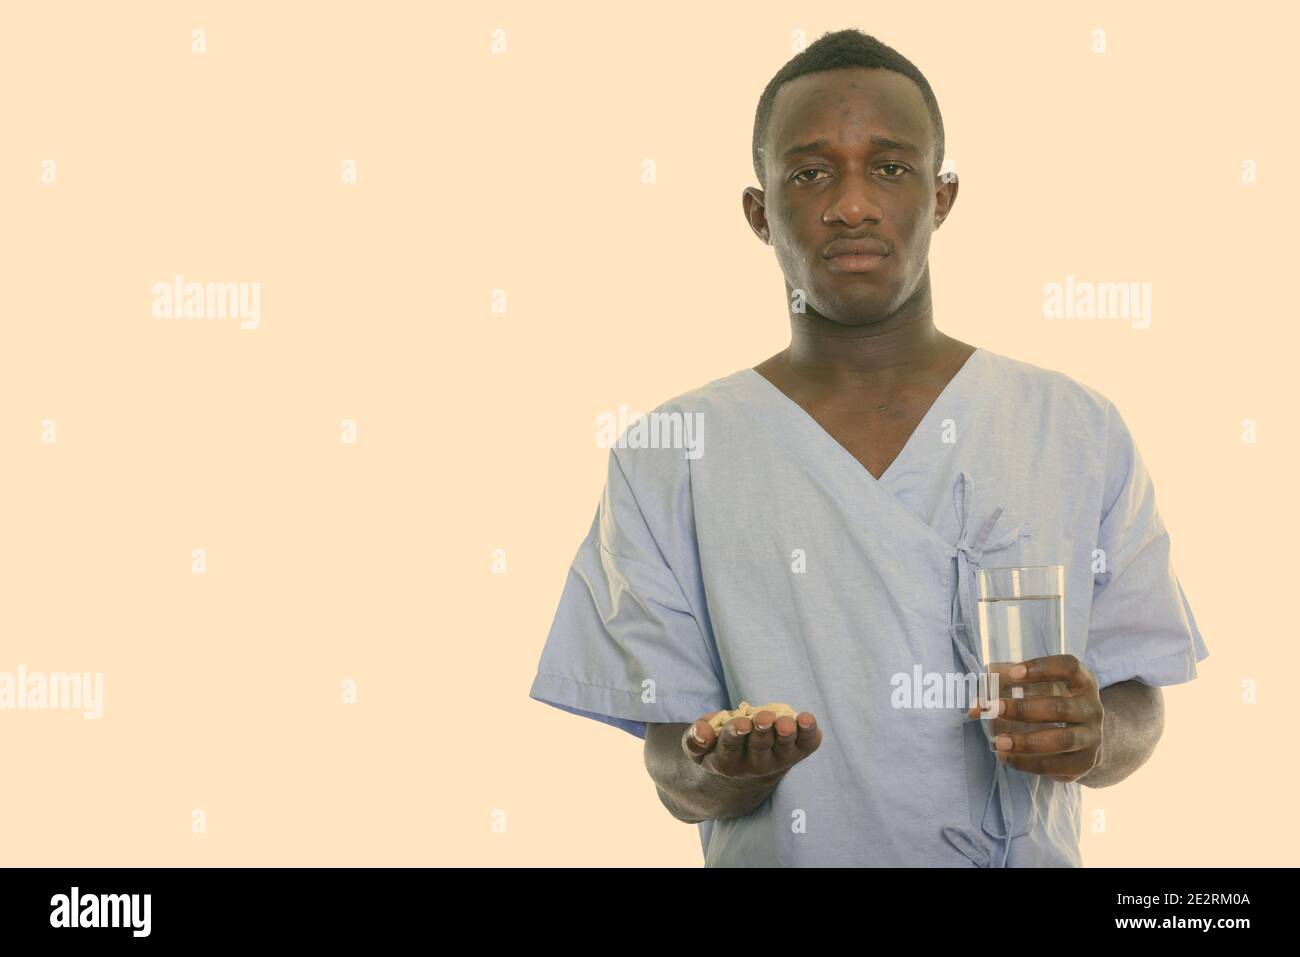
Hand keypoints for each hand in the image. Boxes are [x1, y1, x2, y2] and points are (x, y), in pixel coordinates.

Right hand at [681, 709, 821, 778]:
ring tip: (786, 722)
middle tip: (764, 718)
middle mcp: (754, 766)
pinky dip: (809, 733)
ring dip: (786, 734)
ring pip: (784, 748)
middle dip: (762, 731)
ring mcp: (778, 761)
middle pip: (759, 747)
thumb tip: (702, 730)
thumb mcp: (700, 747)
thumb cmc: (719, 748)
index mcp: (726, 762)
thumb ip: (695, 738)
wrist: (744, 773)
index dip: (735, 734)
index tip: (741, 724)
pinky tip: (807, 719)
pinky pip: (806, 745)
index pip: (730, 748)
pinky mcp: (796, 754)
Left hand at [965, 654, 1103, 782]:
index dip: (1042, 668)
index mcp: (1081, 681)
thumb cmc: (1049, 700)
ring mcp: (1092, 736)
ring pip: (1062, 739)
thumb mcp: (1032, 685)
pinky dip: (1029, 763)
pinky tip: (1007, 757)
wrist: (1083, 735)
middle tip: (993, 709)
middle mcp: (1092, 708)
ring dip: (1026, 742)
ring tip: (999, 742)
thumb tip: (975, 707)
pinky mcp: (1086, 762)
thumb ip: (1000, 686)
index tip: (1013, 673)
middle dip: (1023, 710)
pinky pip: (1058, 765)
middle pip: (1059, 708)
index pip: (1069, 667)